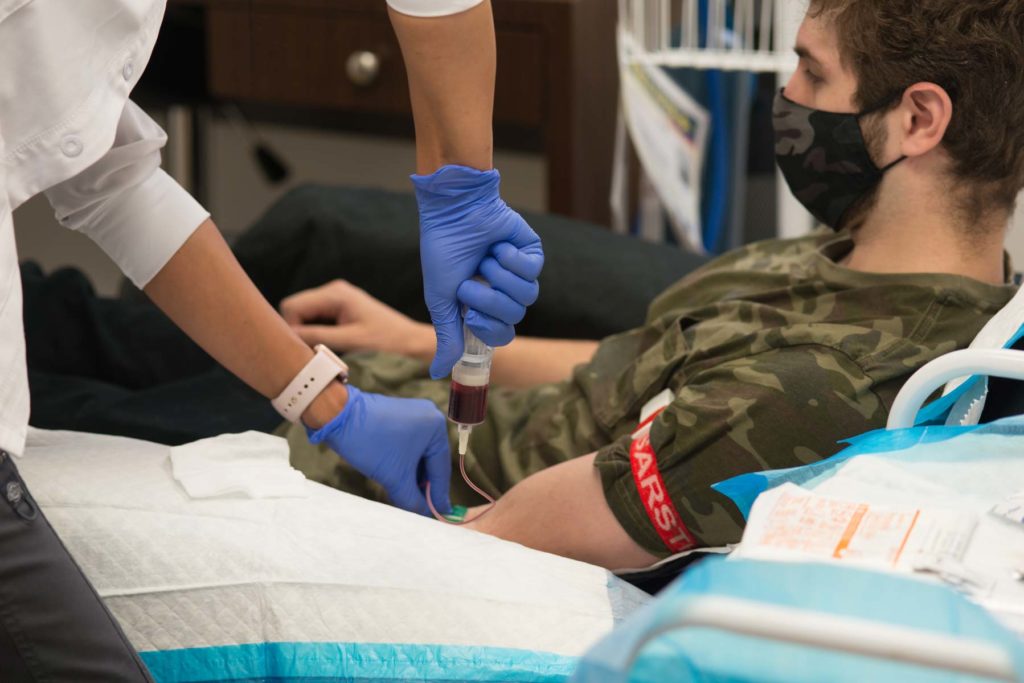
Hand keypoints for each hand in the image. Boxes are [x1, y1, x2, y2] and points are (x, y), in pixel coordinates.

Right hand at [280, 280, 432, 358]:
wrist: (409, 341)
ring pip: (304, 314)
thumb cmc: (386, 341)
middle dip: (297, 329)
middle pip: (295, 308)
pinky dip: (315, 331)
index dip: (290, 327)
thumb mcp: (350, 340)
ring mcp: (336, 298)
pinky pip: (315, 318)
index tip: (300, 348)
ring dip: (307, 332)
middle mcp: (333, 290)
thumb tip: (289, 338)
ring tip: (321, 349)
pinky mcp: (339, 307)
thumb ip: (317, 336)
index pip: (292, 305)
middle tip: (310, 351)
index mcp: (335, 293)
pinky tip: (327, 344)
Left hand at [307, 385, 451, 515]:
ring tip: (408, 497)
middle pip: (430, 461)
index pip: (440, 468)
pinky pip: (408, 446)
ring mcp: (414, 414)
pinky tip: (399, 480)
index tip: (441, 515)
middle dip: (424, 486)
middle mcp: (429, 417)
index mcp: (436, 426)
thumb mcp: (395, 477)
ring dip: (413, 476)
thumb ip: (413, 500)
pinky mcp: (399, 416)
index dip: (439, 495)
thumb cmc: (370, 442)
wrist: (337, 416)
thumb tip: (426, 515)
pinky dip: (404, 464)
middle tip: (422, 509)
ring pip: (418, 455)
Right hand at [413, 165, 543, 378]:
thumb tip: (436, 374)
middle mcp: (503, 292)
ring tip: (484, 259)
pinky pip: (532, 271)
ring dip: (500, 277)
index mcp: (483, 305)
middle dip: (491, 301)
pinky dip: (511, 260)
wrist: (452, 212)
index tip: (472, 315)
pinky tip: (498, 246)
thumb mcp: (441, 300)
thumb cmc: (443, 251)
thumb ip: (447, 337)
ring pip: (527, 296)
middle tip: (472, 281)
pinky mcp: (532, 252)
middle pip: (514, 317)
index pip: (501, 335)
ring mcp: (519, 272)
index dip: (490, 329)